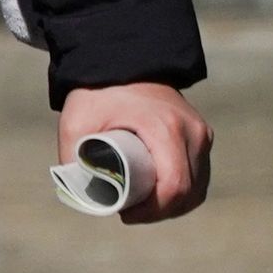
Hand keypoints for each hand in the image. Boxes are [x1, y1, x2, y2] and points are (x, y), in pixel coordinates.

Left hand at [60, 83, 211, 221]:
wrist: (120, 58)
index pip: (174, 187)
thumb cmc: (97, 91)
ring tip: (143, 208)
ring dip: (174, 205)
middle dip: (161, 212)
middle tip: (130, 213)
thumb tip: (79, 194)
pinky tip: (162, 199)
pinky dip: (183, 191)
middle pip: (189, 192)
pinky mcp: (201, 134)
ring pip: (198, 187)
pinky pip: (198, 173)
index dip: (153, 211)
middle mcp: (193, 133)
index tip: (126, 214)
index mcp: (167, 130)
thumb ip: (71, 156)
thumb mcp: (75, 121)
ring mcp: (201, 133)